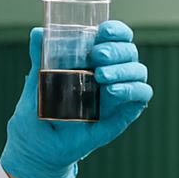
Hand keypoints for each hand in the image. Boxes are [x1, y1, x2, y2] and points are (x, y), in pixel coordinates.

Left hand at [0, 20, 152, 177]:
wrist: (39, 147)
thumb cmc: (39, 112)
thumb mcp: (36, 82)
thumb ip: (39, 57)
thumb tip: (38, 32)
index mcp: (94, 61)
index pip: (116, 37)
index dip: (116, 30)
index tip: (102, 31)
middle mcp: (111, 74)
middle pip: (129, 51)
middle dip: (117, 49)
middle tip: (96, 56)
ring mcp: (119, 93)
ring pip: (138, 70)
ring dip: (123, 69)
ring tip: (100, 77)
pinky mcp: (123, 114)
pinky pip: (141, 95)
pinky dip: (132, 89)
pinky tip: (112, 92)